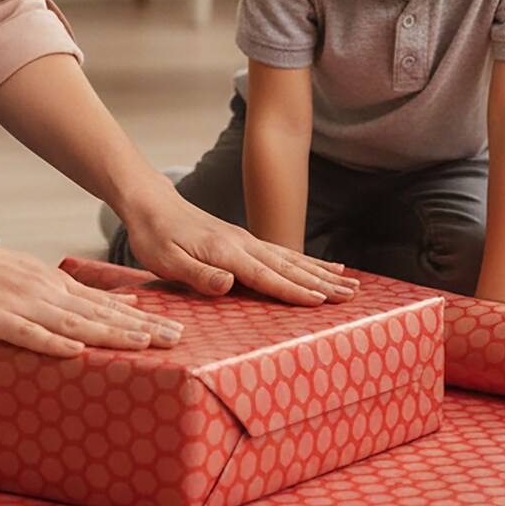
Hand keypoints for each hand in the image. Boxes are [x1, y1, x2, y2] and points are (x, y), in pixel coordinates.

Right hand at [0, 224, 182, 357]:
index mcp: (55, 283)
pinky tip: (75, 351)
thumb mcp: (32, 275)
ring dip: (110, 335)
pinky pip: (28, 333)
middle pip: (101, 314)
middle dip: (141, 329)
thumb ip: (66, 293)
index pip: (107, 304)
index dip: (142, 319)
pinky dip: (52, 343)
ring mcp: (22, 304)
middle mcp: (46, 292)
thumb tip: (106, 306)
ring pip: (74, 323)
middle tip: (176, 339)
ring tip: (143, 345)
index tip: (174, 329)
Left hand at [118, 183, 358, 305]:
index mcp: (226, 252)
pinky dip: (307, 262)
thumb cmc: (155, 235)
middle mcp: (243, 244)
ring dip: (322, 273)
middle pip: (289, 267)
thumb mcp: (166, 259)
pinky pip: (283, 253)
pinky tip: (324, 267)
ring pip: (291, 259)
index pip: (266, 276)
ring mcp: (246, 240)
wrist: (151, 203)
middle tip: (353, 296)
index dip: (293, 291)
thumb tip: (229, 284)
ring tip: (351, 284)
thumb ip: (198, 274)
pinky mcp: (244, 240)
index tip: (322, 302)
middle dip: (322, 283)